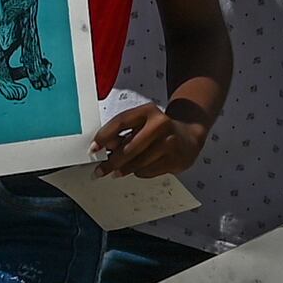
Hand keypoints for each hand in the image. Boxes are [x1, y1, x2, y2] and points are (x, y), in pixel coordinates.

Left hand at [91, 94, 209, 180]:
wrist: (189, 136)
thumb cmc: (159, 131)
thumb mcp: (141, 124)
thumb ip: (123, 133)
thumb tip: (103, 148)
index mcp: (148, 111)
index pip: (121, 122)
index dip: (104, 136)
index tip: (93, 148)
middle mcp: (160, 124)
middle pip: (129, 148)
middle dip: (111, 162)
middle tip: (100, 171)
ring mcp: (169, 142)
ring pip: (137, 163)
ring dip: (125, 169)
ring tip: (118, 171)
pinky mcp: (175, 159)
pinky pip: (148, 171)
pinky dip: (140, 172)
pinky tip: (142, 167)